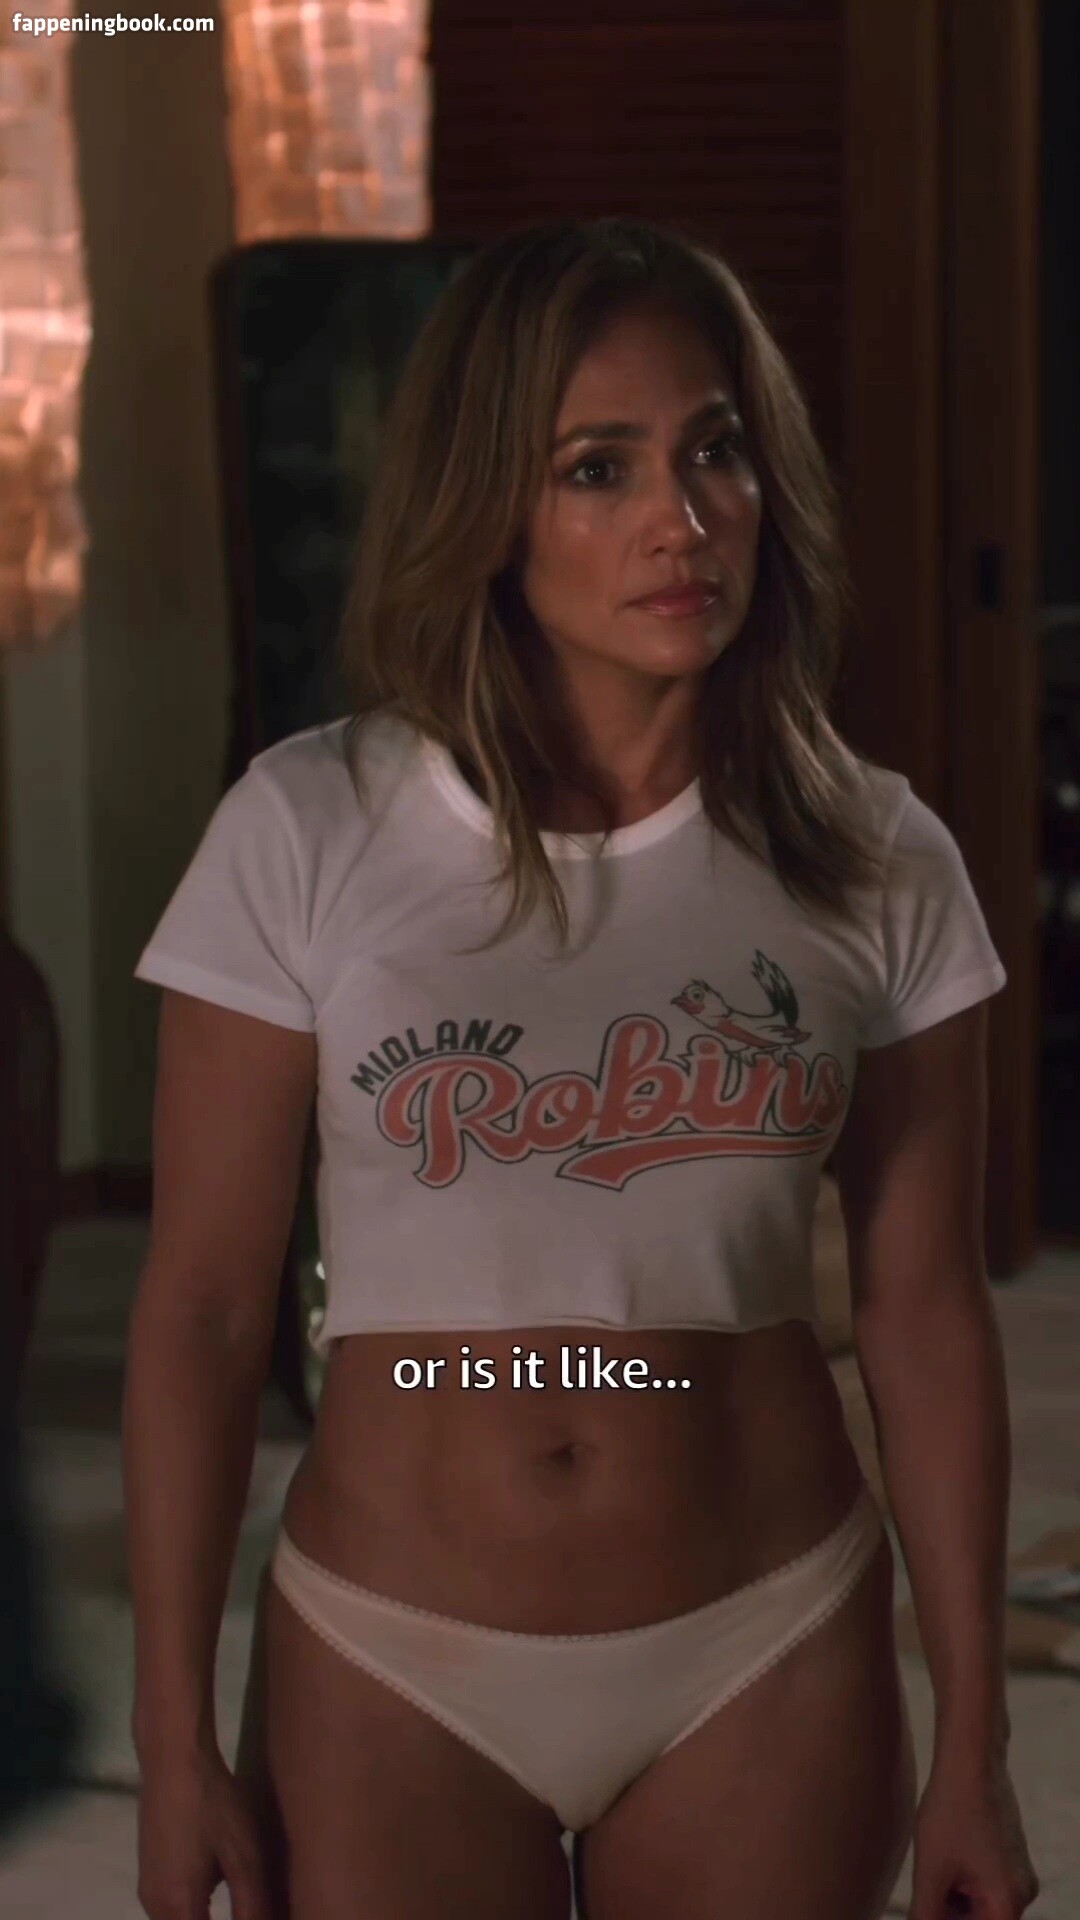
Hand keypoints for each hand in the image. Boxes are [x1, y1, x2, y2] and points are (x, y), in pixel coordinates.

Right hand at [136, 1743, 278, 1919]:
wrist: (173, 1759)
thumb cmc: (212, 1804)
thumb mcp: (244, 1857)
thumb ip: (252, 1908)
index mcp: (177, 1909)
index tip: (254, 1912)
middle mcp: (154, 1909)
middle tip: (252, 1906)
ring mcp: (148, 1891)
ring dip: (208, 1919)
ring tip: (243, 1901)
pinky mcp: (150, 1874)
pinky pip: (174, 1910)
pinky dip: (197, 1911)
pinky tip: (221, 1885)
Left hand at [908, 1752, 1039, 1918]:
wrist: (970, 1757)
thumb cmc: (951, 1810)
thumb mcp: (930, 1871)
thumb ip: (926, 1914)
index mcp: (1008, 1902)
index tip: (926, 1910)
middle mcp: (1022, 1893)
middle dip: (950, 1913)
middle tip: (923, 1895)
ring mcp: (1017, 1873)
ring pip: (979, 1904)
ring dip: (952, 1899)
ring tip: (930, 1873)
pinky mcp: (1009, 1856)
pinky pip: (984, 1885)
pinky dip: (960, 1882)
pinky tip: (940, 1862)